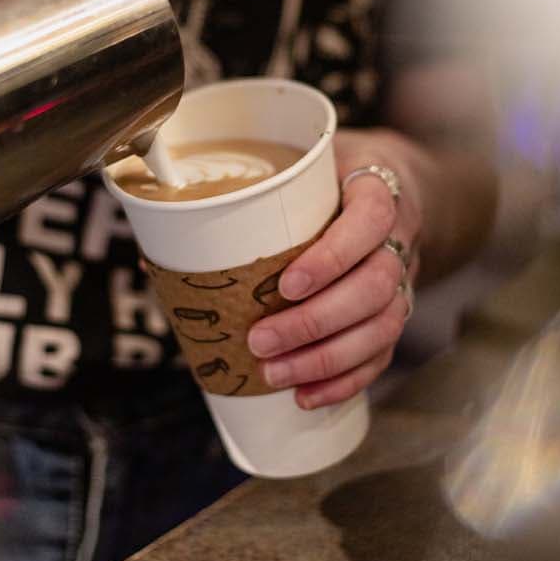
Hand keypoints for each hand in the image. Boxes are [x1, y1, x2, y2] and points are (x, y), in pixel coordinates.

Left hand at [247, 129, 421, 409]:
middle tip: (259, 340)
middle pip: (377, 285)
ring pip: (383, 325)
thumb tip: (155, 245)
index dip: (333, 256)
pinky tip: (307, 395)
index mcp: (376, 188)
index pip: (370, 218)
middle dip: (316, 321)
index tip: (285, 284)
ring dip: (327, 358)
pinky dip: (346, 380)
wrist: (388, 182)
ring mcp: (404, 276)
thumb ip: (243, 195)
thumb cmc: (325, 176)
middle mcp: (398, 236)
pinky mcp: (396, 311)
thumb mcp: (296, 165)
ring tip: (273, 373)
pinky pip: (383, 353)